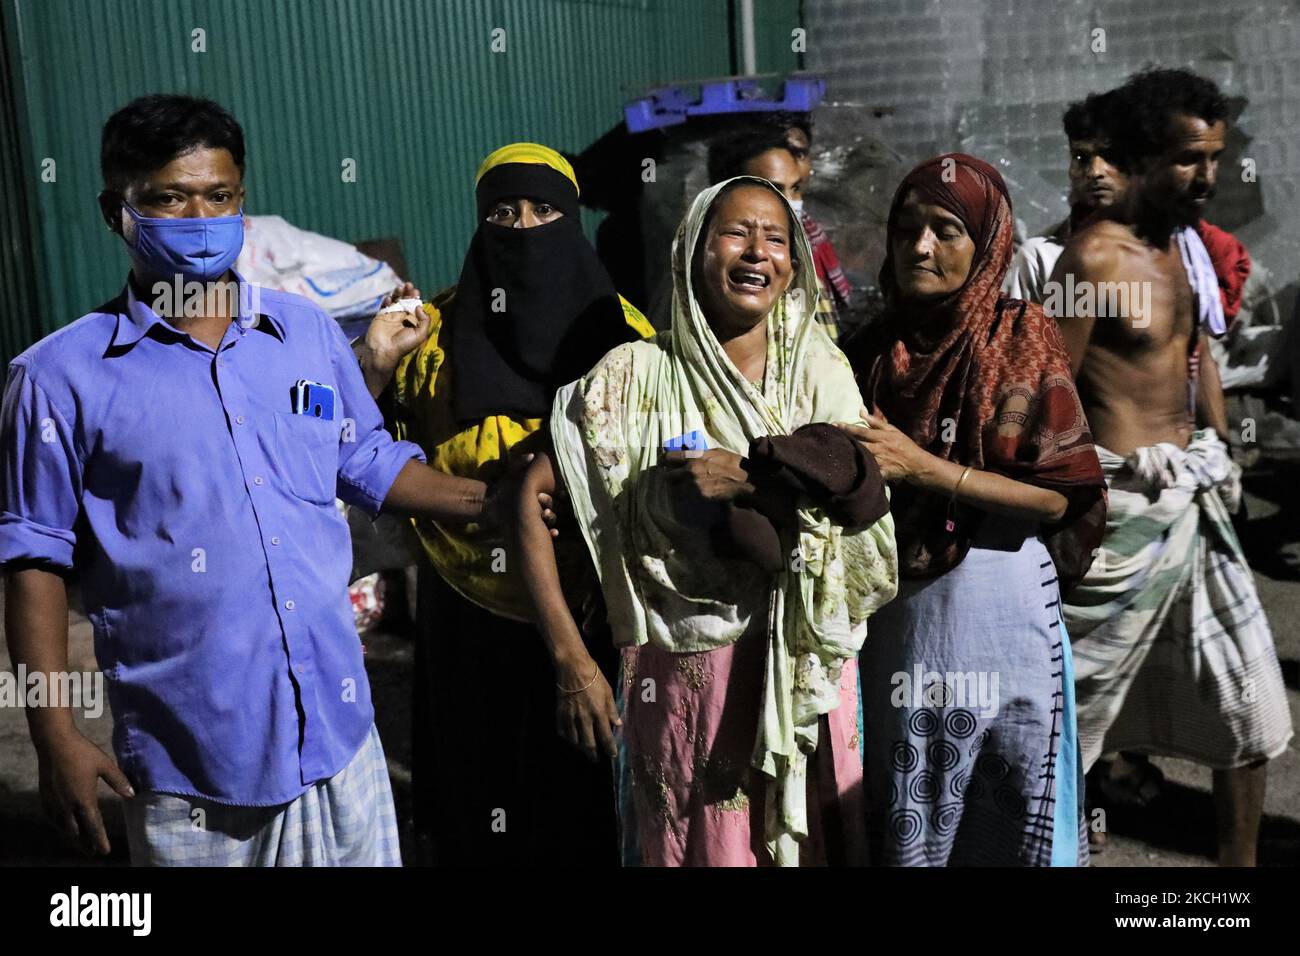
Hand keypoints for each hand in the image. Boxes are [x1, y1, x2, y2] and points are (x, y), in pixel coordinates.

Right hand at [36, 729, 133, 855]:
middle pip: (76, 833)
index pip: (93, 826)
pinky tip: (65, 828)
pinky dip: (61, 828)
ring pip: (63, 829)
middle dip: (85, 844)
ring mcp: (54, 804)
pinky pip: (53, 820)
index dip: (100, 840)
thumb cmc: (82, 752)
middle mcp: (67, 806)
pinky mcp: (45, 799)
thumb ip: (119, 781)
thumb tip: (131, 795)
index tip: (105, 851)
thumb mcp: (105, 765)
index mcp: (83, 799)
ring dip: (72, 838)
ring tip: (80, 845)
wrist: (55, 744)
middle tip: (93, 853)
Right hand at [363, 282, 431, 375]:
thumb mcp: (420, 334)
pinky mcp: (381, 316)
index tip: (416, 292)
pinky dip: (386, 300)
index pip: (415, 306)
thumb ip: (424, 320)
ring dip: (397, 293)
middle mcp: (402, 317)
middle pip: (405, 301)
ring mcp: (391, 316)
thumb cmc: (403, 345)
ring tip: (400, 288)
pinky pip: (384, 305)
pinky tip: (388, 298)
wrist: (384, 351)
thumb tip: (419, 306)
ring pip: (395, 300)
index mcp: (413, 321)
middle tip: (409, 285)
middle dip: (407, 292)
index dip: (416, 298)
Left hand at [480, 453, 559, 537]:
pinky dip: (551, 533)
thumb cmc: (500, 490)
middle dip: (549, 511)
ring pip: (549, 522)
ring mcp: (532, 522)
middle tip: (543, 511)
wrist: (487, 505)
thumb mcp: (510, 475)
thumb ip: (519, 464)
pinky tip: (553, 533)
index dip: (547, 499)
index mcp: (534, 497)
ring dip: (551, 521)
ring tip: (544, 519)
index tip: (540, 498)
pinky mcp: (527, 532)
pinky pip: (543, 534)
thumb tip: (532, 455)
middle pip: (550, 511)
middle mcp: (535, 509)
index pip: (547, 499)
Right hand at [554, 657, 620, 760]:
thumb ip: (612, 709)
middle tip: (595, 759)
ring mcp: (570, 717)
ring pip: (574, 740)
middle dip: (592, 754)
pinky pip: (562, 731)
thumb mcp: (608, 691)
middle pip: (588, 743)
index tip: (612, 755)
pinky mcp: (560, 713)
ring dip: (579, 747)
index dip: (609, 748)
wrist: (573, 667)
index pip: (605, 736)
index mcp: (599, 712)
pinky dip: (567, 737)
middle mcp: (584, 718)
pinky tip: (571, 738)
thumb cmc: (594, 677)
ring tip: (583, 749)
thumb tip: (618, 724)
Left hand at [664, 448, 753, 502]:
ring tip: (685, 485)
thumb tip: (687, 449)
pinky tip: (695, 492)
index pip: (669, 457)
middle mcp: (690, 470)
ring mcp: (694, 485)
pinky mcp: (699, 496)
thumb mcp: (715, 452)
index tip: (665, 463)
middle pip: (668, 475)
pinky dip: (688, 494)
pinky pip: (687, 496)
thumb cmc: (732, 463)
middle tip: (674, 476)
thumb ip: (699, 452)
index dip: (665, 460)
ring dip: (679, 486)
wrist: (745, 480)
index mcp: (694, 456)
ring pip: (676, 488)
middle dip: (670, 476)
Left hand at [836, 407, 933, 482]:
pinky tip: (848, 470)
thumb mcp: (892, 430)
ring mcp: (881, 461)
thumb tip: (861, 411)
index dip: (847, 427)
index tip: (835, 424)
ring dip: (850, 455)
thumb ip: (876, 421)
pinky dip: (861, 471)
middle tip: (831, 437)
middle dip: (845, 441)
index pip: (861, 430)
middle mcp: (880, 448)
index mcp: (882, 436)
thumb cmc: (904, 444)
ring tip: (835, 452)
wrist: (917, 463)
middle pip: (859, 444)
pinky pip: (870, 472)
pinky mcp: (882, 473)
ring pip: (863, 458)